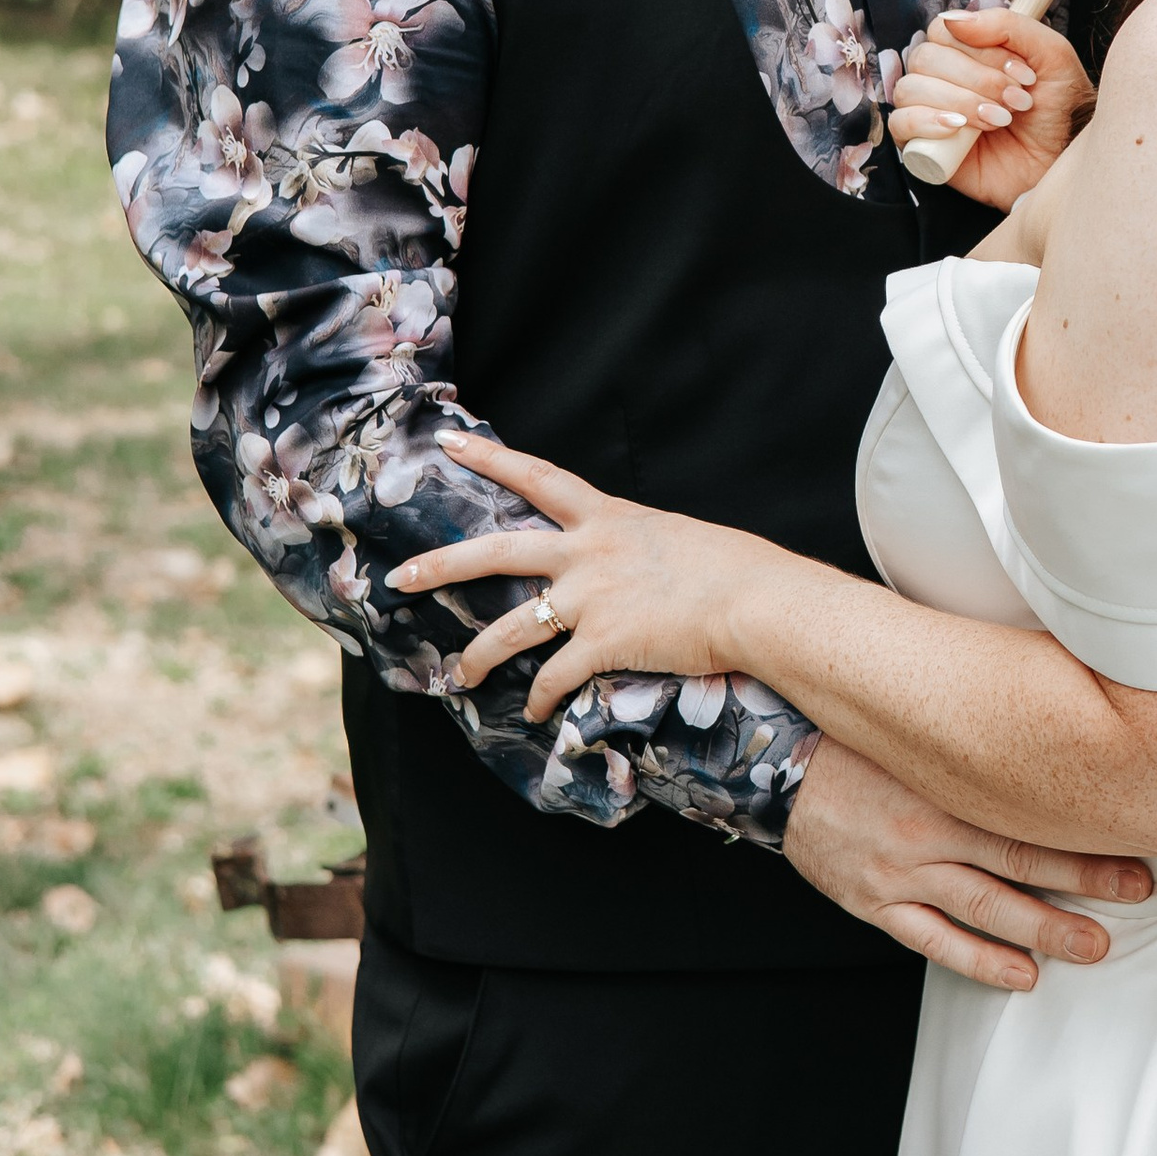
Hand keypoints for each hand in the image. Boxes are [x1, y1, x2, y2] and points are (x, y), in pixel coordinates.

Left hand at [387, 430, 758, 717]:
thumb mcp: (675, 540)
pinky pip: (555, 676)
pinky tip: (536, 712)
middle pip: (496, 554)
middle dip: (442, 566)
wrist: (755, 600)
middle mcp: (588, 553)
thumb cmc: (734, 569)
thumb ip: (639, 548)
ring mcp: (591, 598)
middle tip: (401, 577)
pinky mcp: (603, 643)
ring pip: (511, 629)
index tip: (451, 443)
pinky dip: (541, 698)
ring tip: (459, 677)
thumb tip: (637, 563)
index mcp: (607, 518)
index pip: (537, 477)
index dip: (491, 457)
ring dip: (479, 656)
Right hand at [783, 733, 1150, 988]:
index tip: (1135, 834)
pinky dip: (980, 960)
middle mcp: (927, 829)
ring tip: (1094, 946)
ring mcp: (900, 871)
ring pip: (984, 906)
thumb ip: (978, 733)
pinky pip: (934, 939)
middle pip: (1019, 858)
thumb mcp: (921, 725)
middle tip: (1136, 891)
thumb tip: (1045, 719)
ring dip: (1043, 929)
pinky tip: (1022, 975)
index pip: (1030, 807)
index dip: (1084, 825)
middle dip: (1085, 878)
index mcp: (944, 778)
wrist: (775, 763)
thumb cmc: (856, 739)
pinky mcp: (875, 901)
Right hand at [887, 6, 1091, 210]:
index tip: (1022, 73)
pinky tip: (960, 128)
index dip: (978, 49)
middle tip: (1016, 101)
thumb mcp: (1051, 54)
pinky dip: (926, 121)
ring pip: (911, 88)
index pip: (943, 30)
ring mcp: (931, 111)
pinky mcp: (924, 147)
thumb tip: (955, 19)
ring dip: (960, 101)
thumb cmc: (1059, 110)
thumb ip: (1008, 25)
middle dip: (977, 79)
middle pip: (926, 58)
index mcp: (968, 51)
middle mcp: (944, 78)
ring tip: (1000, 120)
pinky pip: (899, 124)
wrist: (1064, 162)